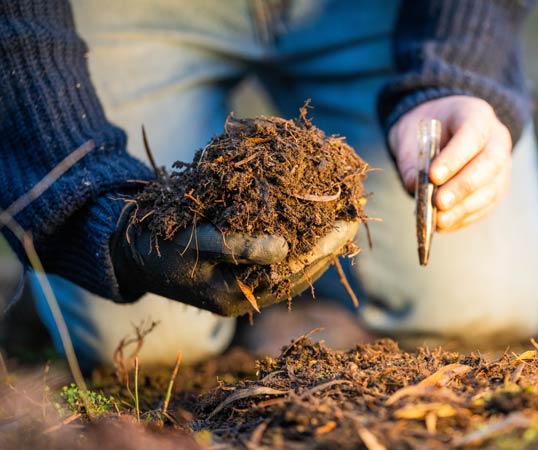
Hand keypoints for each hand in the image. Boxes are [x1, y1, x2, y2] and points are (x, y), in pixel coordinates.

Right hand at [110, 203, 357, 315]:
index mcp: (234, 298)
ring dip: (317, 244)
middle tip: (354, 216)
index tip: (347, 224)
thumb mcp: (193, 243)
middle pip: (299, 273)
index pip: (292, 274)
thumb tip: (284, 248)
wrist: (129, 252)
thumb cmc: (158, 246)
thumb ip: (236, 246)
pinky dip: (297, 241)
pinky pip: (277, 259)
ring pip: (292, 267)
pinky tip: (311, 223)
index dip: (322, 249)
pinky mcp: (238, 271)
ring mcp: (242, 286)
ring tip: (341, 218)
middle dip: (328, 246)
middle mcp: (245, 297)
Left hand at [388, 96, 512, 231]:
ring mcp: (502, 165)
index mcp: (477, 114)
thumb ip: (412, 159)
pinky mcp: (497, 188)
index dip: (455, 157)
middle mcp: (497, 139)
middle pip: (490, 163)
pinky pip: (487, 205)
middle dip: (463, 186)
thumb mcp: (411, 134)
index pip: (473, 134)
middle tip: (438, 202)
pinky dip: (465, 217)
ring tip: (440, 220)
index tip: (433, 176)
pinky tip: (445, 224)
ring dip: (464, 207)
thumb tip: (415, 187)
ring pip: (492, 188)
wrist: (441, 130)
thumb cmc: (425, 130)